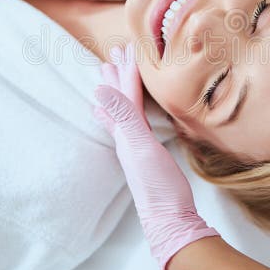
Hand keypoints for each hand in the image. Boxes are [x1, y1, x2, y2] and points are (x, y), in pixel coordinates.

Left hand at [94, 44, 218, 269]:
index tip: (127, 48)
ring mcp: (135, 148)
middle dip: (116, 77)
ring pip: (123, 112)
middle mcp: (127, 138)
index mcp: (126, 132)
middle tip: (112, 55)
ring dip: (117, 92)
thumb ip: (124, 119)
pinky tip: (125, 119)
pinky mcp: (146, 156)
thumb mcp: (141, 148)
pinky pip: (132, 127)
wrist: (170, 220)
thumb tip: (98, 92)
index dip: (127, 70)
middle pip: (118, 100)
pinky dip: (125, 117)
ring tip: (108, 77)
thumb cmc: (158, 187)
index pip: (125, 94)